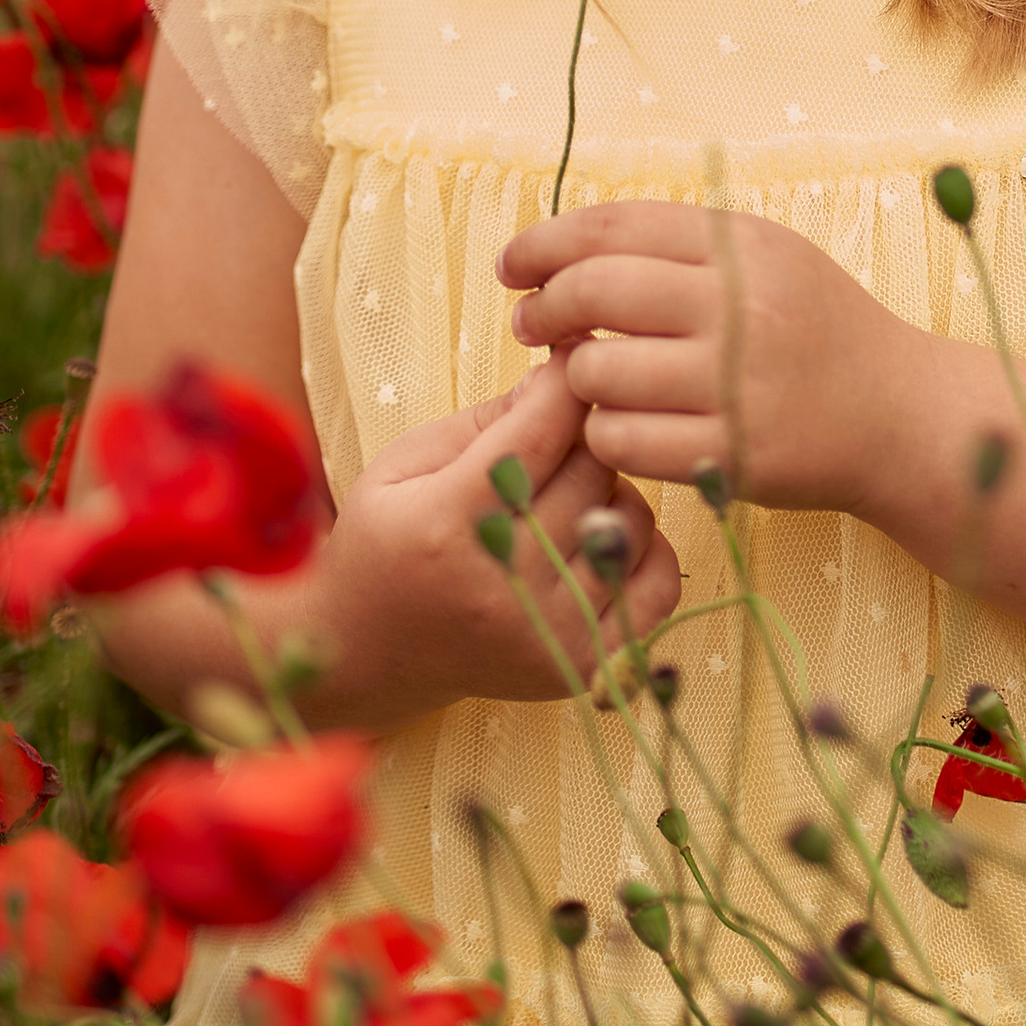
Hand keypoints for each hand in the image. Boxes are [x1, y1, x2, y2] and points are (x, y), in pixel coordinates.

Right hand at [311, 355, 682, 727]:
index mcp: (446, 524)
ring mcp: (545, 631)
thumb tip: (564, 375)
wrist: (367, 653)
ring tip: (571, 494)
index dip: (566, 382)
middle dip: (586, 434)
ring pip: (631, 519)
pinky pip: (658, 588)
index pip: (542, 429)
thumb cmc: (385, 543)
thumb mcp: (405, 464)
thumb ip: (485, 419)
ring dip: (613, 492)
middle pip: (592, 469)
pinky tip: (604, 537)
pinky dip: (644, 549)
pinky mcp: (578, 666)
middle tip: (562, 433)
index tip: (574, 359)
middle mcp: (502, 583)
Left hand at [497, 203, 916, 514]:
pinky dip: (603, 432)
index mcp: (744, 247)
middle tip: (531, 322)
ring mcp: (739, 384)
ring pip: (597, 371)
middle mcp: (742, 307)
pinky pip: (622, 439)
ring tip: (589, 377)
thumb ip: (680, 248)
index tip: (513, 263)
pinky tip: (619, 424)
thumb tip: (564, 254)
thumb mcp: (768, 260)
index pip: (615, 227)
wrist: (901, 413)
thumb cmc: (818, 332)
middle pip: (595, 291)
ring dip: (574, 375)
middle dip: (543, 306)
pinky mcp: (733, 454)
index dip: (545, 242)